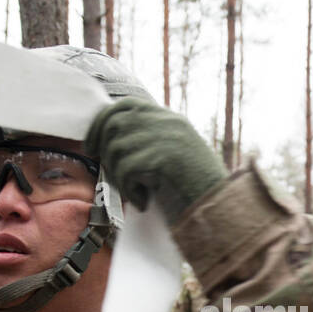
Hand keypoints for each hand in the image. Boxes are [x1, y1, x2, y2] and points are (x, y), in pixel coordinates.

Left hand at [84, 97, 226, 222]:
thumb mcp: (174, 155)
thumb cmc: (195, 189)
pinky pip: (126, 171)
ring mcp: (165, 138)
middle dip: (103, 150)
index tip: (92, 145)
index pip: (125, 105)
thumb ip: (149, 141)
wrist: (220, 206)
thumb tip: (110, 143)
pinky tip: (144, 202)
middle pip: (114, 124)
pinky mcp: (161, 157)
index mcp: (169, 119)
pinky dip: (130, 192)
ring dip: (119, 177)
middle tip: (110, 174)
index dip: (101, 123)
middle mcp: (166, 122)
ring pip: (115, 149)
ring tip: (137, 193)